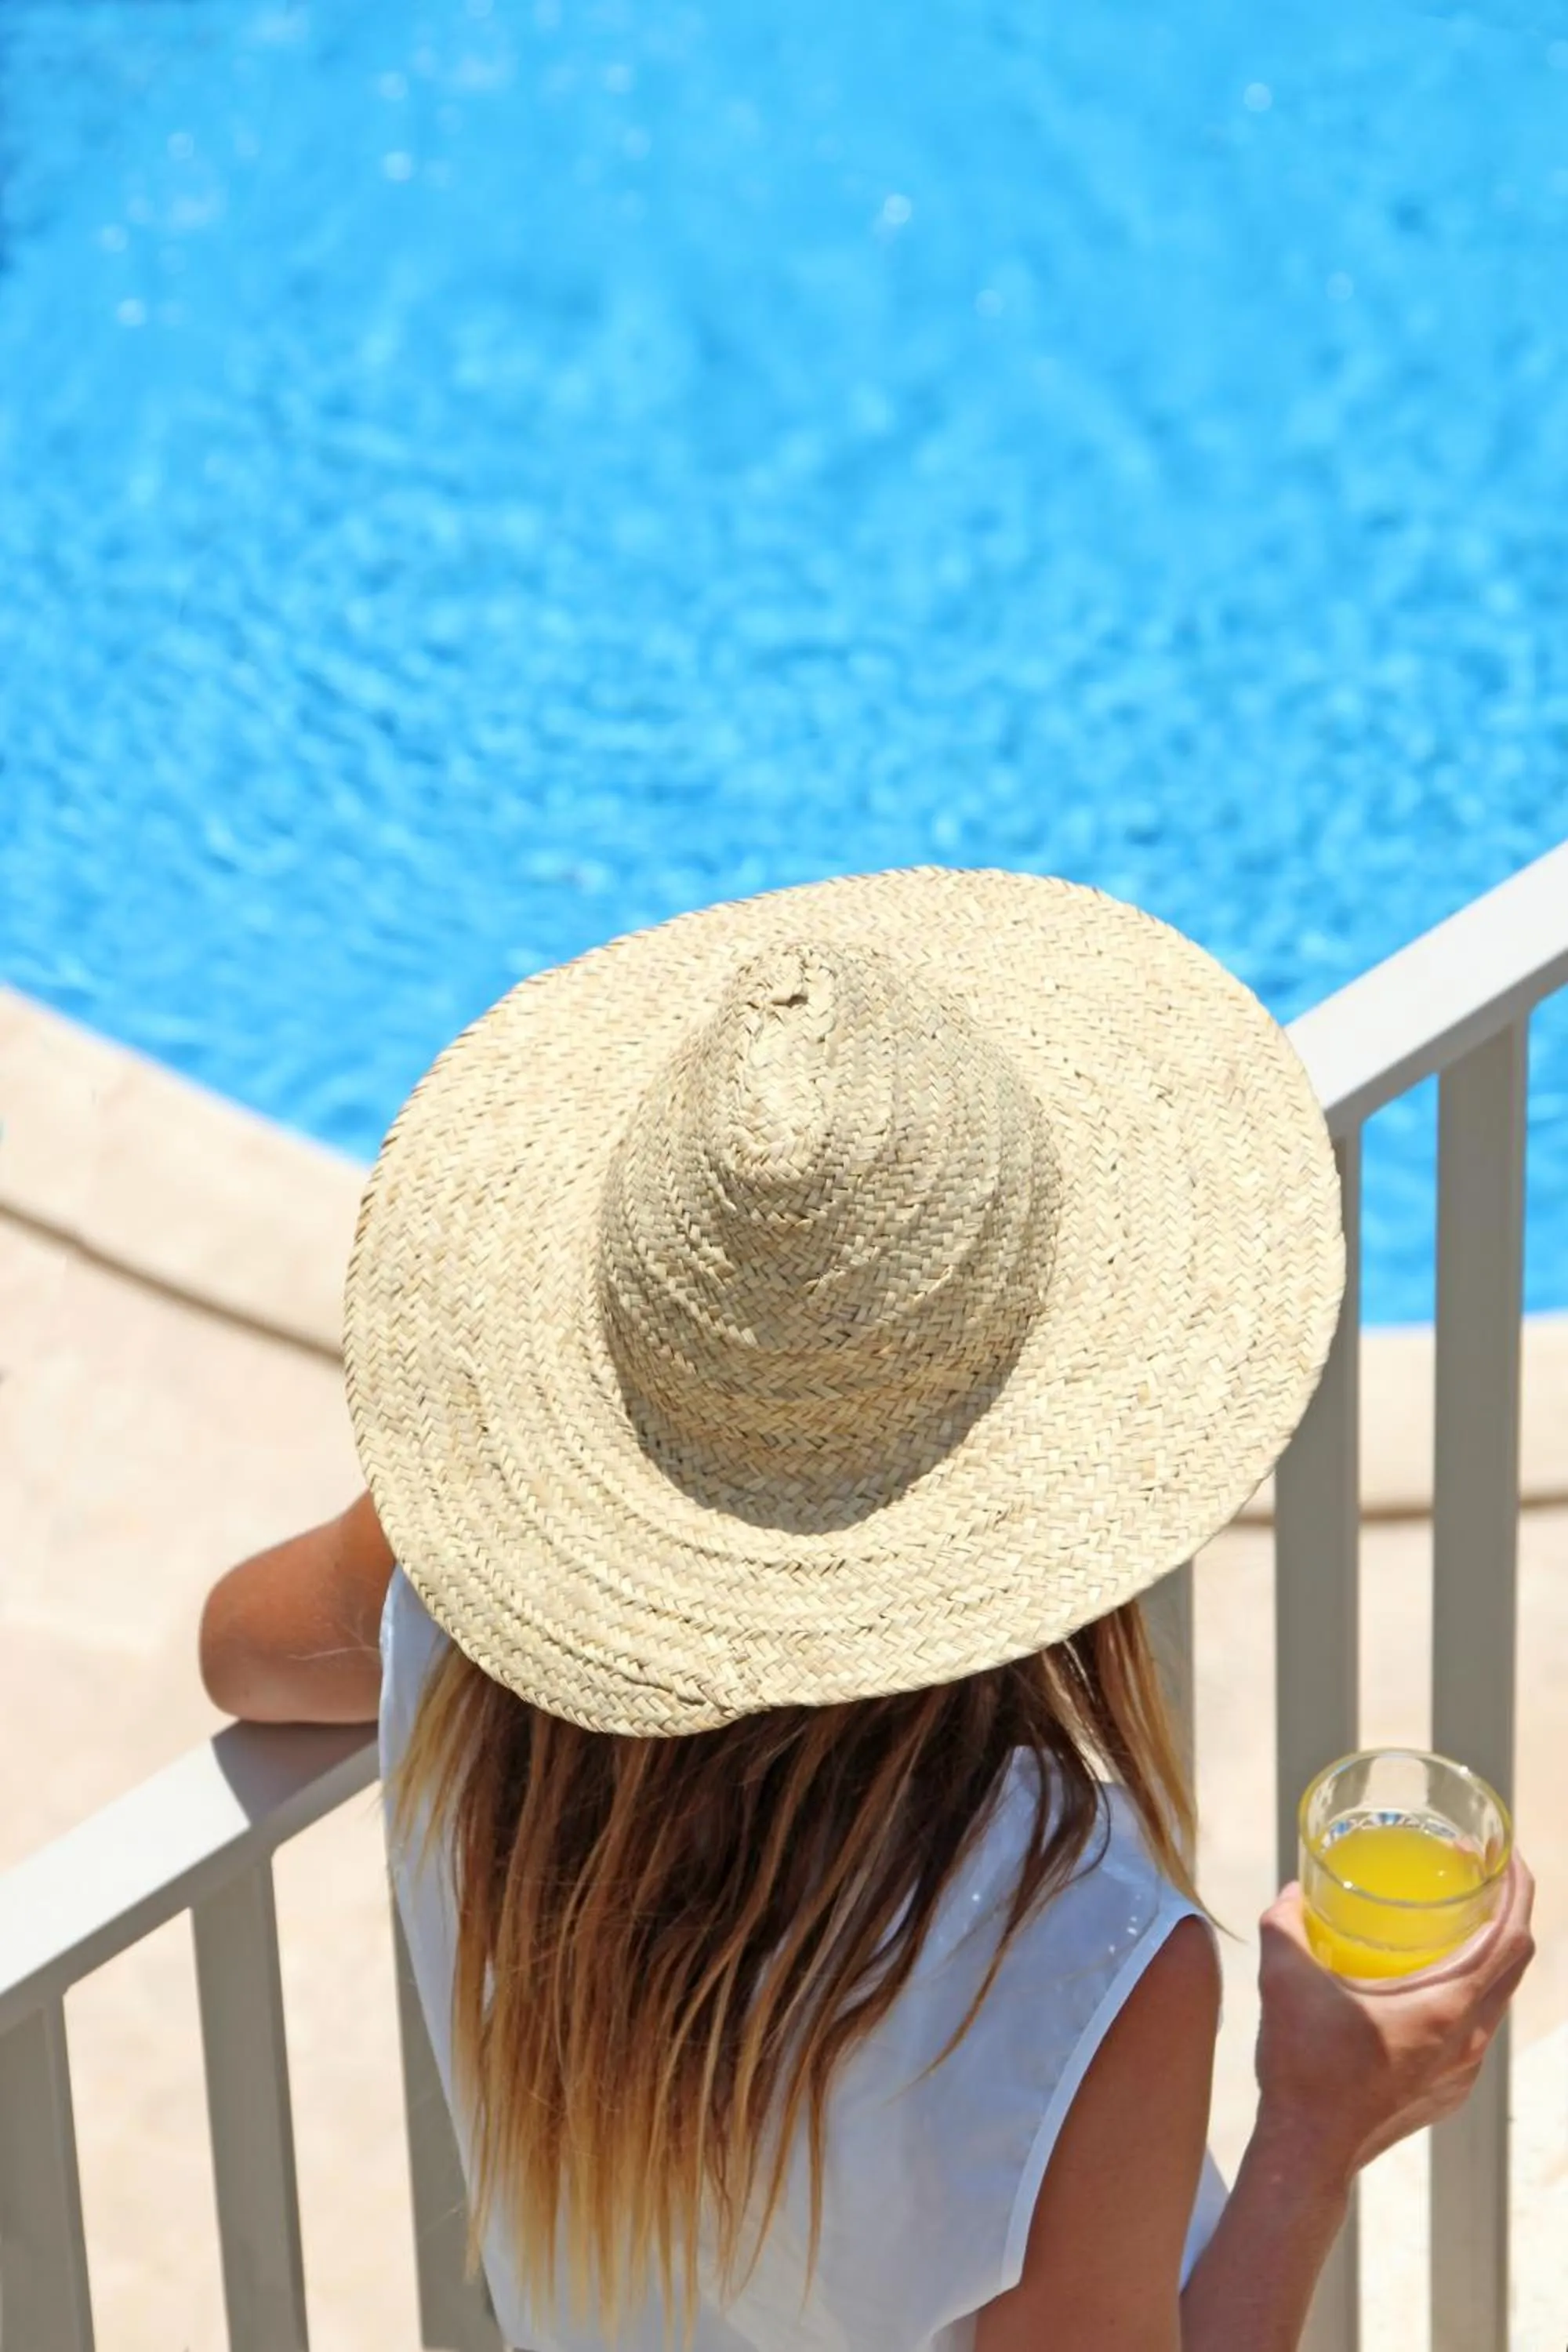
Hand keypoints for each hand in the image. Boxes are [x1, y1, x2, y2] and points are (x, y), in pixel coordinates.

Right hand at [1252, 1854, 1534, 2181]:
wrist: (1308, 2151)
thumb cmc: (1302, 2067)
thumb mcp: (1283, 1978)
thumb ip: (1285, 1923)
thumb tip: (1292, 1890)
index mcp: (1445, 2008)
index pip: (1510, 1937)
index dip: (1519, 1890)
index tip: (1508, 1855)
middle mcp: (1468, 2040)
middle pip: (1514, 1964)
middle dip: (1508, 1913)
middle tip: (1481, 1878)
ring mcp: (1463, 2071)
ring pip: (1496, 1999)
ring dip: (1488, 1955)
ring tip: (1457, 1923)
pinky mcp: (1449, 2092)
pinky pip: (1475, 2031)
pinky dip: (1467, 1994)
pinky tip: (1429, 1983)